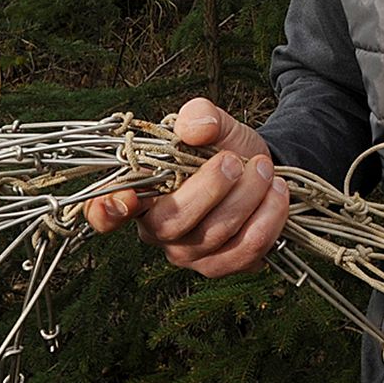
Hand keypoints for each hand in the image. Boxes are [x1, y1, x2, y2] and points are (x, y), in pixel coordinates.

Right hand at [86, 97, 289, 276]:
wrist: (264, 170)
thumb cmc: (224, 149)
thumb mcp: (214, 123)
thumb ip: (200, 115)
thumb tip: (195, 128)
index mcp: (141, 195)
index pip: (106, 214)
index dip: (106, 212)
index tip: (124, 199)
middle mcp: (159, 232)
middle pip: (172, 223)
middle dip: (210, 189)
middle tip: (236, 161)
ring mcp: (191, 255)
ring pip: (214, 237)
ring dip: (247, 198)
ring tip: (265, 168)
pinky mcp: (225, 266)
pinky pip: (246, 252)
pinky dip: (268, 218)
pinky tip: (277, 192)